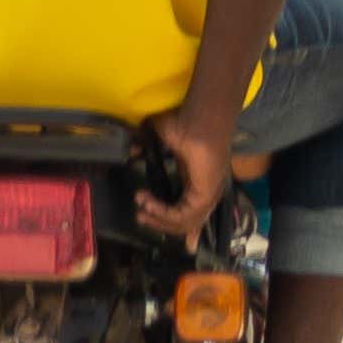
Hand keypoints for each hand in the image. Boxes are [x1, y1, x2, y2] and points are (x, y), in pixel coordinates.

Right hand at [138, 111, 236, 238]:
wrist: (198, 119)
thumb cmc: (185, 123)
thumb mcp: (160, 138)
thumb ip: (147, 146)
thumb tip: (133, 151)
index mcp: (199, 182)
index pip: (189, 213)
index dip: (170, 222)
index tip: (146, 215)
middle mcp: (207, 191)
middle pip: (186, 223)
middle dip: (159, 223)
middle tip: (140, 215)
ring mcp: (209, 194)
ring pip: (185, 223)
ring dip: (158, 219)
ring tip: (142, 207)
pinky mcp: (206, 194)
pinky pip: (183, 215)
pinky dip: (163, 214)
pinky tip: (149, 203)